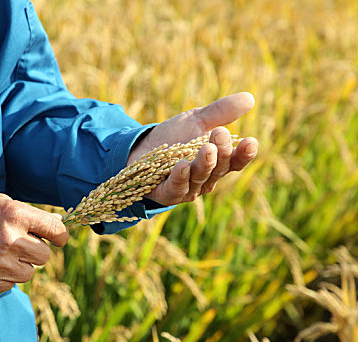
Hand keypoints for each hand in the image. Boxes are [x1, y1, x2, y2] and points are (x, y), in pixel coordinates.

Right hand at [0, 192, 68, 293]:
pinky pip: (12, 284)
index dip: (61, 236)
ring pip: (29, 273)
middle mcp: (11, 239)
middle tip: (20, 243)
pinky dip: (5, 276)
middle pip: (44, 256)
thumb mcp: (1, 202)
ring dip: (21, 265)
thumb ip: (30, 215)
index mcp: (16, 215)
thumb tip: (58, 224)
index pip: (56, 231)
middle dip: (36, 250)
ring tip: (1, 253)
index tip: (58, 238)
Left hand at [127, 92, 257, 205]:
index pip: (236, 161)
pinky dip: (180, 177)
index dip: (244, 153)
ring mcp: (188, 188)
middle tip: (220, 134)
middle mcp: (206, 178)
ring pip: (200, 178)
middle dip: (222, 152)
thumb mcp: (197, 120)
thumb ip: (220, 112)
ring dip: (204, 163)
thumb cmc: (174, 137)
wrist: (141, 149)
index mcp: (217, 161)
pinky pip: (176, 187)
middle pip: (219, 169)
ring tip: (207, 148)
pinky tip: (182, 165)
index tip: (251, 141)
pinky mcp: (167, 193)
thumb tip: (250, 98)